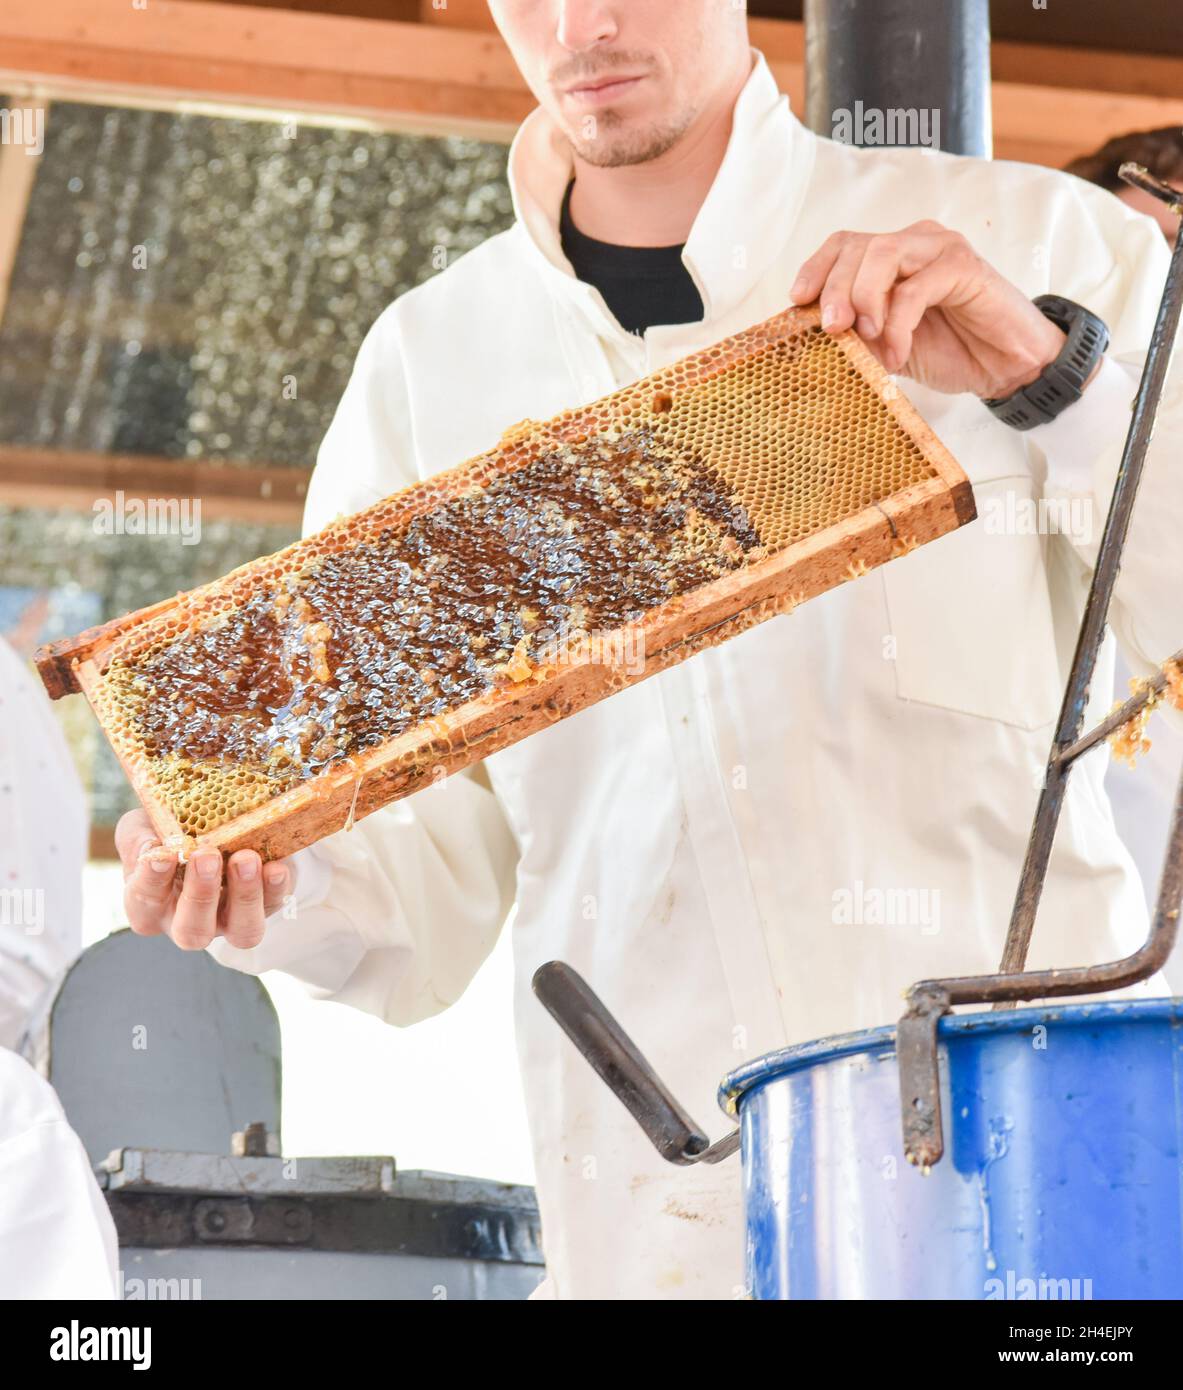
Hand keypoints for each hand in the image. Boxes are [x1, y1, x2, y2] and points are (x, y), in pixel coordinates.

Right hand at [116, 809, 293, 950]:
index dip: (152, 880)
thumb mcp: (147, 825)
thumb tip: (150, 848)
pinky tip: (275, 866)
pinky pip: (274, 906)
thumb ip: (137, 836)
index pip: (143, 901)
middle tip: (207, 857)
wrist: (219, 822)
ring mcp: (230, 919)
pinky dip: (276, 888)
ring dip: (245, 896)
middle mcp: (189, 920)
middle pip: (192, 931)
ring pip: (241, 931)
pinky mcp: (266, 905)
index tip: (164, 853)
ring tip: (245, 859)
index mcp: (151, 904)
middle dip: (200, 895)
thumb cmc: (173, 831)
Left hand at [791, 220, 1066, 397]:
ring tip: (868, 338)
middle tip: (832, 329)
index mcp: (892, 256)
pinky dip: (898, 323)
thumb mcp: (887, 345)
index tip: (797, 301)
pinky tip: (898, 353)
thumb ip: (857, 333)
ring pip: (884, 254)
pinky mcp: (964, 267)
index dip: (816, 268)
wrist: (1004, 366)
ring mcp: (940, 250)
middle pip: (857, 246)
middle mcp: (915, 243)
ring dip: (864, 298)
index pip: (843, 243)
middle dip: (835, 289)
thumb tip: (816, 337)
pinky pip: (916, 287)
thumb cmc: (948, 351)